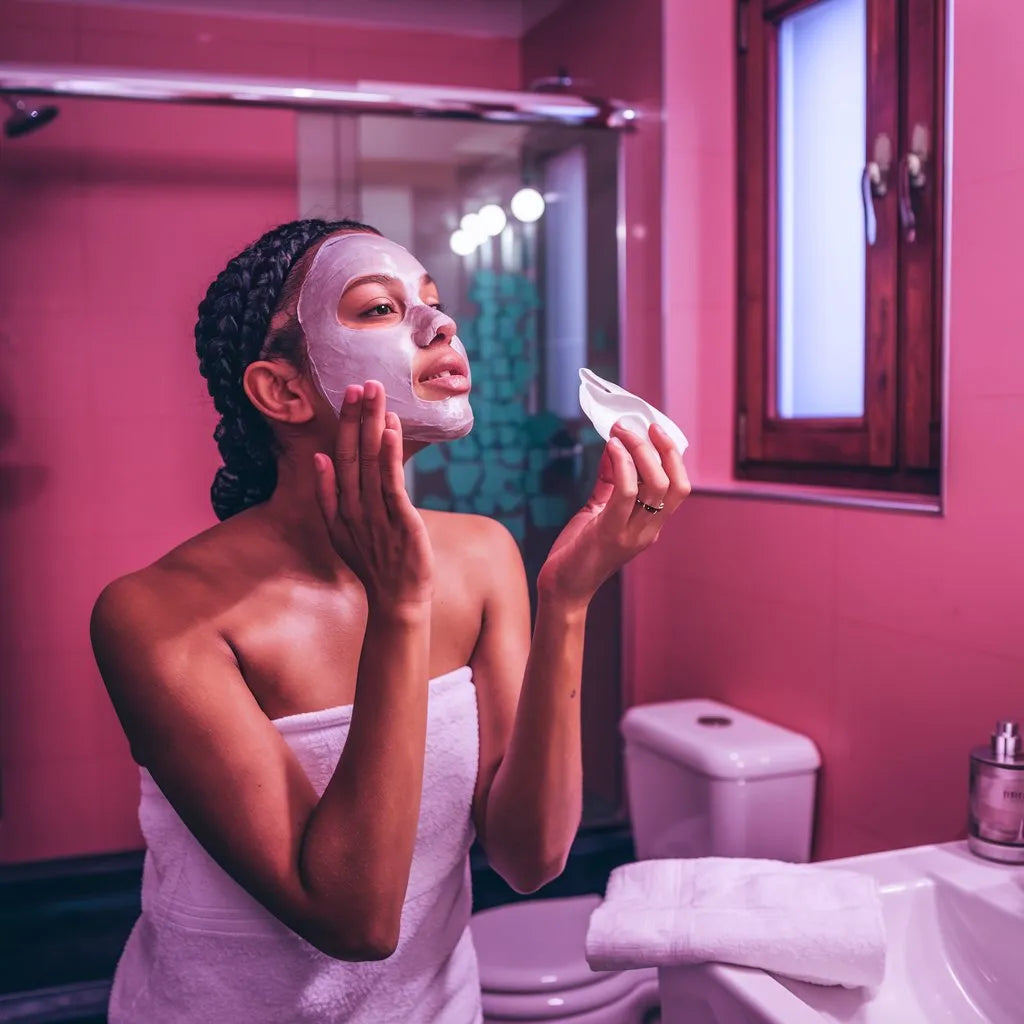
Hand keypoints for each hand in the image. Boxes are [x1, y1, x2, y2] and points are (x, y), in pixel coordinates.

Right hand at [313, 381, 433, 613]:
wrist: (396, 600)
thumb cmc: (373, 564)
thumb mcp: (341, 531)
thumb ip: (327, 495)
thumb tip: (320, 457)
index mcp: (341, 506)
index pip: (341, 455)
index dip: (346, 424)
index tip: (351, 394)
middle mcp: (355, 506)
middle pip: (354, 453)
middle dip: (357, 417)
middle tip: (362, 383)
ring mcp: (376, 513)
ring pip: (372, 462)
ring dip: (373, 426)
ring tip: (377, 395)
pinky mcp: (399, 521)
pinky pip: (392, 483)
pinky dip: (390, 455)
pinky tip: (391, 430)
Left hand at [536, 421, 689, 607]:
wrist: (562, 587)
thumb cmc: (579, 549)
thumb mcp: (598, 508)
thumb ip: (609, 480)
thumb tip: (614, 444)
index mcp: (651, 524)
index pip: (679, 485)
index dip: (672, 454)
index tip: (653, 428)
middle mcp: (649, 530)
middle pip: (676, 483)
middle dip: (661, 447)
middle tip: (637, 425)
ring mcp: (633, 534)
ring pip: (657, 485)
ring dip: (640, 450)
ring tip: (621, 432)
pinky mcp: (610, 534)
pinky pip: (626, 493)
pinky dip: (622, 464)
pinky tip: (610, 448)